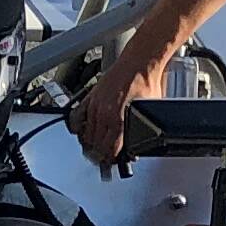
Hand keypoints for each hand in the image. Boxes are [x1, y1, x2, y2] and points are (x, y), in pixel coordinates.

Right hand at [70, 36, 165, 164]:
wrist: (139, 62)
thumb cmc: (145, 82)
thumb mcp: (147, 111)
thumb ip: (139, 128)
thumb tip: (137, 141)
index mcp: (119, 120)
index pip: (109, 149)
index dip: (109, 160)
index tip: (110, 163)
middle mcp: (105, 114)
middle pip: (95, 144)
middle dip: (99, 154)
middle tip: (102, 159)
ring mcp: (95, 105)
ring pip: (85, 133)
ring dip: (89, 143)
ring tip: (94, 147)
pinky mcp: (90, 96)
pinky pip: (78, 117)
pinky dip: (79, 127)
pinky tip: (82, 130)